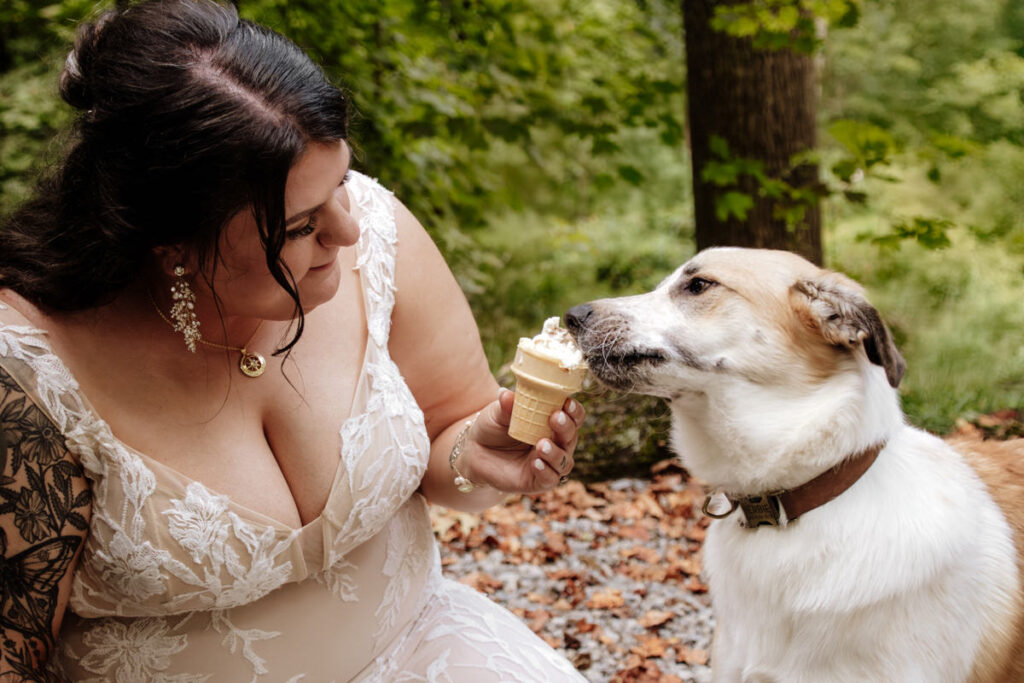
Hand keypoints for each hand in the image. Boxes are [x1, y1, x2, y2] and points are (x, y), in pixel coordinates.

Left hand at [461, 388, 585, 492]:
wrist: (475, 452)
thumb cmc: (492, 428)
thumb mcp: (497, 414)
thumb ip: (505, 406)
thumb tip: (505, 394)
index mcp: (552, 423)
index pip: (573, 417)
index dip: (574, 410)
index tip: (567, 403)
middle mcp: (555, 443)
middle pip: (571, 437)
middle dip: (566, 428)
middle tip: (555, 418)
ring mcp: (548, 463)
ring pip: (564, 461)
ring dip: (556, 453)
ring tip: (542, 444)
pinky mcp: (538, 481)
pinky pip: (550, 479)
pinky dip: (546, 471)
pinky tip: (536, 463)